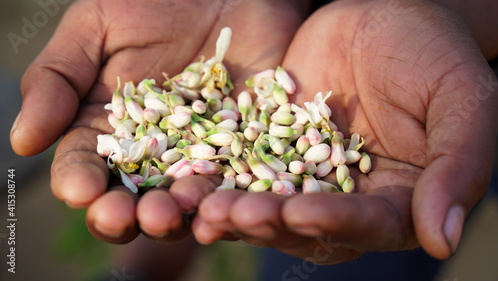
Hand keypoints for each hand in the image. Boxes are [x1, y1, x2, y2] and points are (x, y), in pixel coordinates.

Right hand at [10, 0, 308, 242]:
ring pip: (185, 200)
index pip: (86, 168)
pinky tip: (221, 206)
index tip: (80, 190)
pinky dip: (229, 199)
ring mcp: (200, 154)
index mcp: (110, 130)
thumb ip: (58, 78)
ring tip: (171, 211)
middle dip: (128, 214)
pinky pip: (237, 182)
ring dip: (176, 214)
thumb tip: (23, 142)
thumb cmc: (153, 2)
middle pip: (134, 198)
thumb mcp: (97, 28)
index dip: (80, 183)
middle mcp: (154, 152)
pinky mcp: (244, 149)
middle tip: (128, 216)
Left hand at [193, 0, 497, 262]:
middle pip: (304, 225)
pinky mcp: (268, 145)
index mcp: (394, 200)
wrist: (388, 15)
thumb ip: (457, 169)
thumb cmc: (435, 55)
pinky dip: (215, 174)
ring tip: (202, 206)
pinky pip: (239, 164)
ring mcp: (301, 173)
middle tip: (234, 216)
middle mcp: (343, 197)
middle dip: (269, 223)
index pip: (366, 224)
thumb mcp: (461, 104)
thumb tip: (445, 242)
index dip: (335, 222)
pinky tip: (188, 177)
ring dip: (232, 209)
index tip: (303, 214)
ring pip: (265, 203)